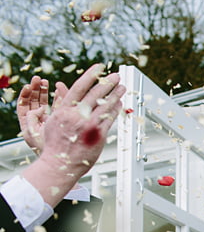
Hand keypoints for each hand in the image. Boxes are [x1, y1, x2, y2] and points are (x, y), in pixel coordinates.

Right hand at [23, 64, 124, 205]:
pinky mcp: (99, 135)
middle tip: (116, 76)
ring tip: (122, 87)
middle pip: (96, 94)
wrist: (60, 164)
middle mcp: (77, 116)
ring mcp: (89, 126)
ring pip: (106, 105)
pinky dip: (115, 109)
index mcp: (64, 110)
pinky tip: (119, 103)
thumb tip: (63, 87)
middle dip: (108, 83)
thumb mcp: (53, 120)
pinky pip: (110, 119)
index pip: (80, 87)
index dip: (91, 75)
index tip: (99, 67)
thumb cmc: (55, 143)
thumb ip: (61, 103)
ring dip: (116, 94)